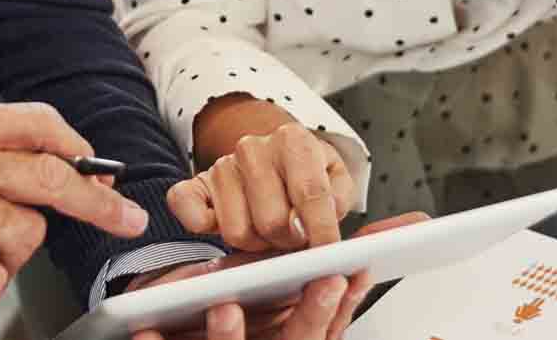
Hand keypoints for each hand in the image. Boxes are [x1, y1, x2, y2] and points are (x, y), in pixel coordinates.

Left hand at [126, 212, 430, 339]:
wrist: (169, 330)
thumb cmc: (239, 307)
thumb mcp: (289, 277)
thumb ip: (337, 261)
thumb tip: (409, 227)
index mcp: (293, 337)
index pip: (326, 327)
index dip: (340, 304)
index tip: (347, 275)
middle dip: (309, 317)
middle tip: (318, 285)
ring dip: (232, 338)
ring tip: (225, 307)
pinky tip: (147, 332)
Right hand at [168, 120, 354, 251]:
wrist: (270, 154)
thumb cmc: (304, 171)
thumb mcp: (335, 177)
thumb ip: (338, 200)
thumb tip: (328, 227)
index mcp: (292, 140)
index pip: (310, 194)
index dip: (321, 231)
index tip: (326, 253)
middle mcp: (253, 148)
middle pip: (272, 221)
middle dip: (288, 240)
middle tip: (295, 237)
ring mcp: (221, 166)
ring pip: (238, 232)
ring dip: (257, 243)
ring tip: (268, 231)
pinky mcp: (195, 185)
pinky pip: (190, 215)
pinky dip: (205, 228)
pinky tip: (230, 223)